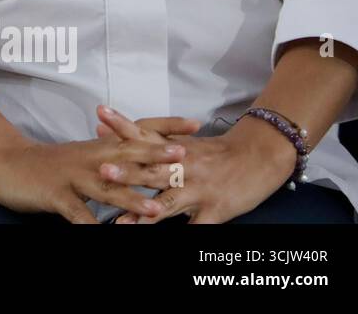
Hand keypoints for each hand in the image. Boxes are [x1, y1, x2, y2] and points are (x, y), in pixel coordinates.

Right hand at [0, 118, 191, 223]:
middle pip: (127, 156)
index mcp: (99, 147)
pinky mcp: (56, 196)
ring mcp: (73, 177)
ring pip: (106, 188)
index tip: (195, 125)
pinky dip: (92, 227)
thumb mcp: (82, 156)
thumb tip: (142, 157)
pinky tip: (105, 236)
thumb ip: (110, 154)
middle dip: (156, 159)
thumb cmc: (47, 163)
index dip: (166, 127)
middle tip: (185, 160)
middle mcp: (90, 158)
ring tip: (156, 210)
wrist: (5, 162)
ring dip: (132, 200)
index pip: (138, 131)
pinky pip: (77, 214)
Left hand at [98, 107, 295, 223]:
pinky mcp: (215, 211)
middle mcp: (185, 167)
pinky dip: (182, 234)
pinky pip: (195, 227)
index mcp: (175, 148)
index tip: (99, 117)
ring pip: (168, 203)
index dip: (122, 125)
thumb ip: (147, 137)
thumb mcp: (182, 139)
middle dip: (127, 172)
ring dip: (144, 211)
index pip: (144, 134)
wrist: (259, 155)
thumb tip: (105, 127)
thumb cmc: (215, 150)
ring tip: (122, 221)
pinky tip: (162, 239)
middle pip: (152, 169)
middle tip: (103, 170)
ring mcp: (199, 190)